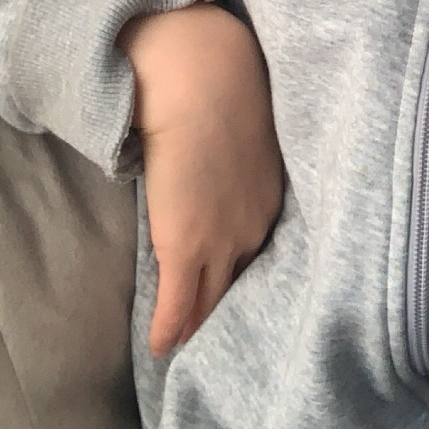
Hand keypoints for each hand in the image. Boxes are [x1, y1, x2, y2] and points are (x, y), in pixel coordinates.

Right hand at [118, 3, 284, 357]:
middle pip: (237, 282)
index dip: (238, 270)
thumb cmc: (219, 84)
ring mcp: (222, 241)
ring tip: (184, 350)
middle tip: (210, 336)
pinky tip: (159, 349)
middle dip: (223, 308)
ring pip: (209, 300)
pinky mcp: (186, 247)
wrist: (201, 79)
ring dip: (195, 325)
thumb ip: (235, 153)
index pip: (256, 250)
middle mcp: (255, 227)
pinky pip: (178, 304)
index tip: (230, 287)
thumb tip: (216, 157)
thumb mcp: (242, 126)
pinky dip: (168, 329)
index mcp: (269, 197)